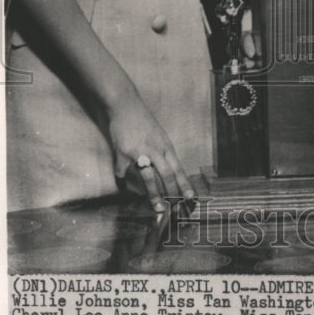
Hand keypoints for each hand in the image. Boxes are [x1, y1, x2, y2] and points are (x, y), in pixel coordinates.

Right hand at [106, 93, 195, 214]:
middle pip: (167, 174)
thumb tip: (167, 172)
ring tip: (158, 207)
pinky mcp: (122, 153)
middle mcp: (155, 149)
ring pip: (149, 177)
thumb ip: (162, 153)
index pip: (178, 168)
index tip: (191, 197)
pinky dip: (122, 181)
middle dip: (172, 193)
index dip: (185, 183)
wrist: (126, 105)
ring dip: (153, 194)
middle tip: (175, 209)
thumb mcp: (159, 135)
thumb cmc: (143, 121)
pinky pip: (122, 173)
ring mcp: (139, 151)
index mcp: (165, 146)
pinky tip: (123, 186)